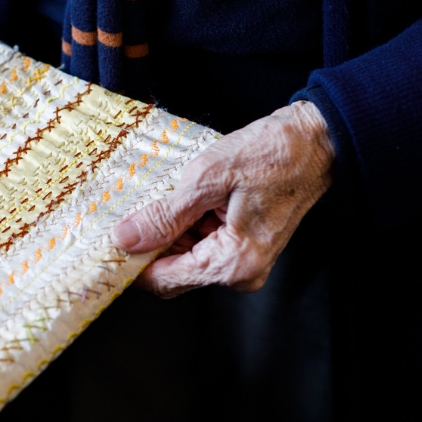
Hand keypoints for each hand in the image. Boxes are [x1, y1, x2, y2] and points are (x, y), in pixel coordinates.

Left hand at [111, 101, 334, 297]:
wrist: (315, 140)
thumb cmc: (273, 154)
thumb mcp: (207, 179)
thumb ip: (164, 216)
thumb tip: (126, 240)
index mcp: (233, 262)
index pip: (163, 280)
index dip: (131, 263)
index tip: (106, 243)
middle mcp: (240, 271)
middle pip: (172, 272)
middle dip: (148, 245)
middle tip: (130, 212)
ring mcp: (244, 261)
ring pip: (184, 257)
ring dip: (167, 231)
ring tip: (165, 196)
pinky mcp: (244, 246)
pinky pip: (201, 244)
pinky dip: (185, 225)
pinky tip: (183, 199)